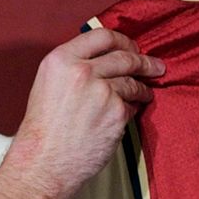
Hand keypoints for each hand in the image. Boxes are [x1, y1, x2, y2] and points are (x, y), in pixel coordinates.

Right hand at [11, 28, 163, 198]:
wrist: (43, 162)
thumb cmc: (43, 130)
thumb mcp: (49, 84)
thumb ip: (73, 67)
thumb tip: (103, 60)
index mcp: (61, 59)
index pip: (102, 36)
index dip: (123, 41)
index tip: (133, 47)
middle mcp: (82, 71)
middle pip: (124, 57)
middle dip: (144, 62)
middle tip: (155, 66)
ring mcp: (102, 91)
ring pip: (132, 82)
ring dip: (142, 88)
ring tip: (145, 93)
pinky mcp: (116, 113)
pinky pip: (131, 106)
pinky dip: (132, 109)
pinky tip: (126, 115)